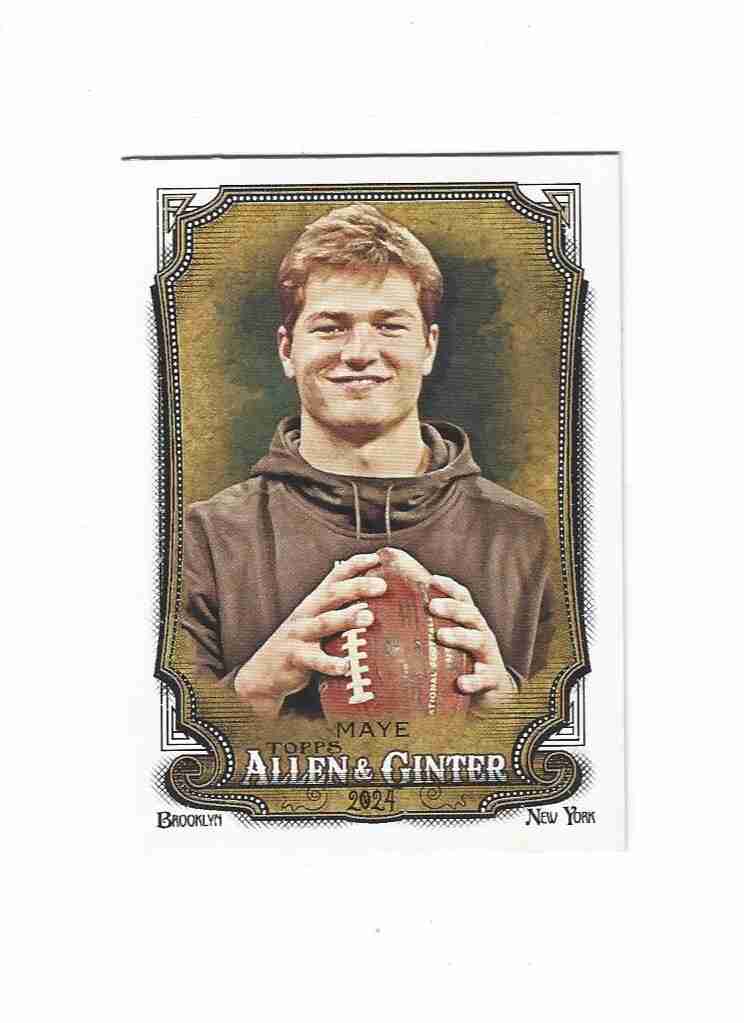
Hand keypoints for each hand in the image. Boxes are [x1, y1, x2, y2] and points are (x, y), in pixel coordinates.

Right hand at [234, 553, 385, 716]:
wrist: (263, 672)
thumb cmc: (301, 645)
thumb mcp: (318, 623)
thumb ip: (341, 612)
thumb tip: (378, 605)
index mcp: (315, 602)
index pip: (335, 577)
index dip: (355, 565)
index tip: (378, 557)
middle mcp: (306, 613)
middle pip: (331, 594)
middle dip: (357, 587)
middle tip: (382, 585)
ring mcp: (299, 634)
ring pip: (323, 623)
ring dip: (346, 618)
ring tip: (369, 617)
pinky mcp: (294, 658)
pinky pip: (314, 660)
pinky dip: (330, 663)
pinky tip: (346, 666)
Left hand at [429, 575, 517, 709]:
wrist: (493, 691)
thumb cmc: (461, 660)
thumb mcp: (449, 641)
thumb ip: (429, 628)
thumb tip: (390, 615)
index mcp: (470, 622)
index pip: (463, 599)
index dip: (450, 588)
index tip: (432, 580)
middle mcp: (481, 634)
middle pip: (470, 615)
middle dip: (452, 608)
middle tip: (431, 605)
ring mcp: (489, 655)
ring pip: (478, 641)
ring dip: (460, 636)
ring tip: (441, 635)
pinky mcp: (493, 680)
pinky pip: (485, 679)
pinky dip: (474, 680)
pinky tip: (461, 683)